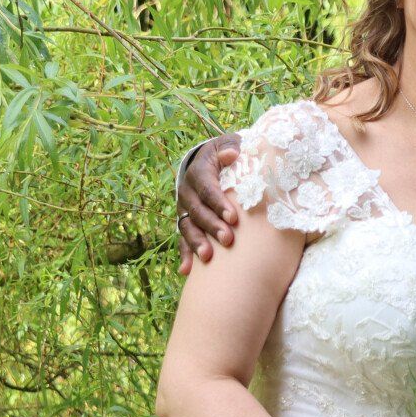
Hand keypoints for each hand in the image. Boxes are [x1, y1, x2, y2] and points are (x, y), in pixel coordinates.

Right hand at [177, 133, 242, 273]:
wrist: (213, 160)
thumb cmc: (230, 154)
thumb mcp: (231, 145)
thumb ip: (232, 148)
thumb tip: (231, 154)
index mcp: (199, 171)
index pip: (207, 188)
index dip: (218, 202)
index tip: (233, 217)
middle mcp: (188, 190)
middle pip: (196, 210)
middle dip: (211, 226)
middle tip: (228, 240)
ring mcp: (185, 208)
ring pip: (187, 226)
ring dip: (196, 242)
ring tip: (207, 258)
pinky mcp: (186, 221)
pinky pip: (182, 239)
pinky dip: (185, 254)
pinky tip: (187, 271)